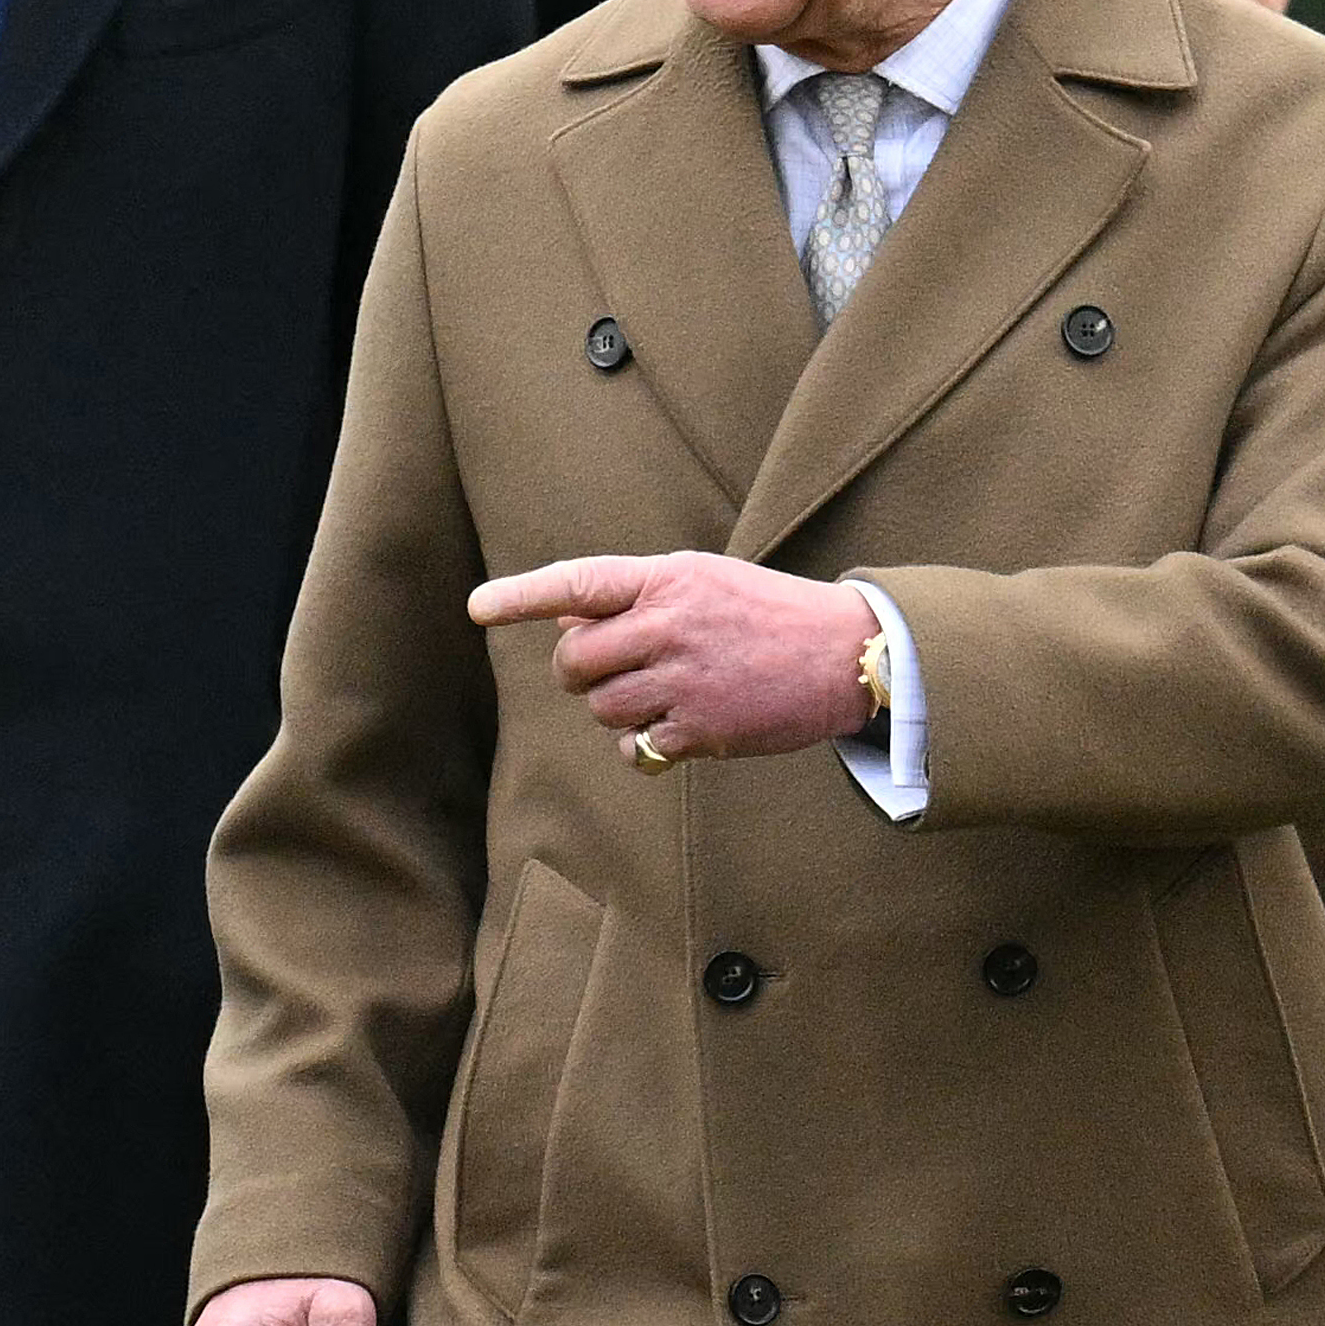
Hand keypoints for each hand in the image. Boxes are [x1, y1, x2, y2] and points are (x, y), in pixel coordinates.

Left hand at [471, 551, 876, 765]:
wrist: (847, 654)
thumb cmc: (765, 614)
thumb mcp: (703, 582)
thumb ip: (635, 597)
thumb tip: (566, 617)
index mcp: (668, 579)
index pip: (579, 583)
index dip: (522, 595)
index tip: (477, 607)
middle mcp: (670, 624)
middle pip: (574, 660)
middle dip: (576, 672)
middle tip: (605, 671)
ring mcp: (684, 678)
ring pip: (599, 706)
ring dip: (613, 708)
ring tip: (657, 693)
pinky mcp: (700, 728)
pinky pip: (632, 746)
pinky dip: (640, 744)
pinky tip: (673, 727)